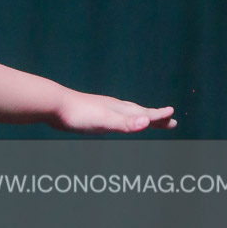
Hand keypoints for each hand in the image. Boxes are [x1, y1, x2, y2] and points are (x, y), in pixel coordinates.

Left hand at [52, 91, 176, 132]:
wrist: (54, 104)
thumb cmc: (78, 114)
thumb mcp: (105, 121)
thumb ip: (125, 123)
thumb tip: (147, 122)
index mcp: (119, 110)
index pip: (144, 114)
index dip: (158, 117)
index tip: (173, 115)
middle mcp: (113, 107)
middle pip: (139, 112)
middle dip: (155, 117)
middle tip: (170, 119)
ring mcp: (102, 109)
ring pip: (126, 112)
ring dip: (139, 116)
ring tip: (146, 118)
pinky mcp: (90, 113)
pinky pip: (112, 115)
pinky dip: (120, 118)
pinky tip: (114, 119)